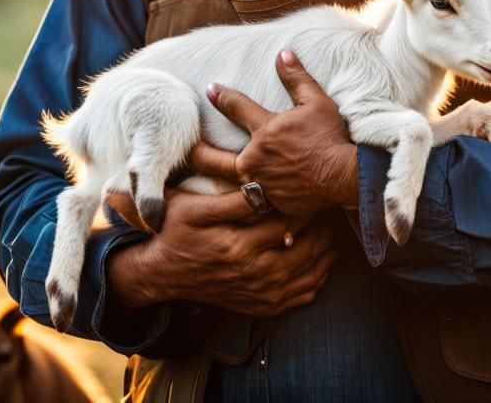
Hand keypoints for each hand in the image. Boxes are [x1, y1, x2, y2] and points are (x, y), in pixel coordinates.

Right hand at [104, 186, 336, 316]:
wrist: (160, 272)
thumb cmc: (176, 231)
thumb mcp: (195, 207)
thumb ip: (232, 200)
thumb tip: (263, 186)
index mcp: (237, 245)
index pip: (285, 223)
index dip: (303, 205)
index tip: (311, 189)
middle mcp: (251, 273)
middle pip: (303, 249)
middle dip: (320, 226)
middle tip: (326, 206)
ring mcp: (257, 293)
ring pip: (308, 274)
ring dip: (325, 251)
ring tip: (330, 228)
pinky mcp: (259, 305)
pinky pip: (300, 296)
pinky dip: (318, 278)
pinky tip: (323, 259)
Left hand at [194, 50, 359, 214]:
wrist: (344, 176)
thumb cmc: (331, 137)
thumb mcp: (317, 102)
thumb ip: (297, 78)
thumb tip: (283, 53)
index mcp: (265, 130)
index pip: (235, 107)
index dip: (221, 96)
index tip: (210, 90)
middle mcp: (255, 158)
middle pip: (211, 158)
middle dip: (195, 150)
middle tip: (185, 147)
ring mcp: (261, 184)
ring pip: (225, 182)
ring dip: (211, 178)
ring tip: (197, 178)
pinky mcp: (270, 203)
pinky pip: (249, 202)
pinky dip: (239, 199)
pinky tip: (232, 201)